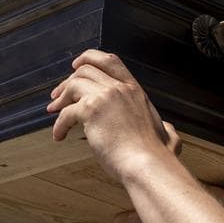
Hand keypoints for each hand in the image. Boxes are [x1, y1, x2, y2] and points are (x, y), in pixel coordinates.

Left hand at [47, 49, 171, 180]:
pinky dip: (59, 124)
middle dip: (68, 80)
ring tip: (54, 112)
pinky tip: (59, 136)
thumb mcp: (167, 135)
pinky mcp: (91, 110)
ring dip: (60, 98)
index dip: (89, 58)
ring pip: (73, 85)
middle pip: (86, 69)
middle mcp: (120, 88)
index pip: (110, 60)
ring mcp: (106, 97)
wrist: (147, 164)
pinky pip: (66, 112)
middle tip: (57, 96)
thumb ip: (167, 129)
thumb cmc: (156, 156)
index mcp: (134, 90)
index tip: (76, 66)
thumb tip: (170, 130)